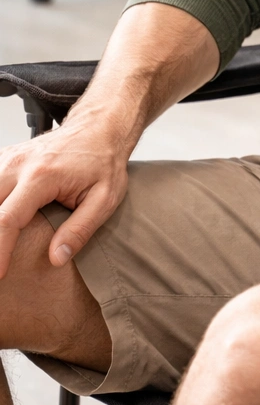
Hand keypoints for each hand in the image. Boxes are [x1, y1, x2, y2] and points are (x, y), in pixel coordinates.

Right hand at [0, 113, 130, 278]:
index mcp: (42, 176)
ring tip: (1, 245)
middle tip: (1, 266)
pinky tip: (1, 222)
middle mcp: (18, 164)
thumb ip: (80, 230)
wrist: (98, 129)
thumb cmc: (103, 162)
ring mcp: (8, 158)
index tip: (0, 275)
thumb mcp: (105, 199)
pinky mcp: (5, 158)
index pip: (8, 219)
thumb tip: (56, 258)